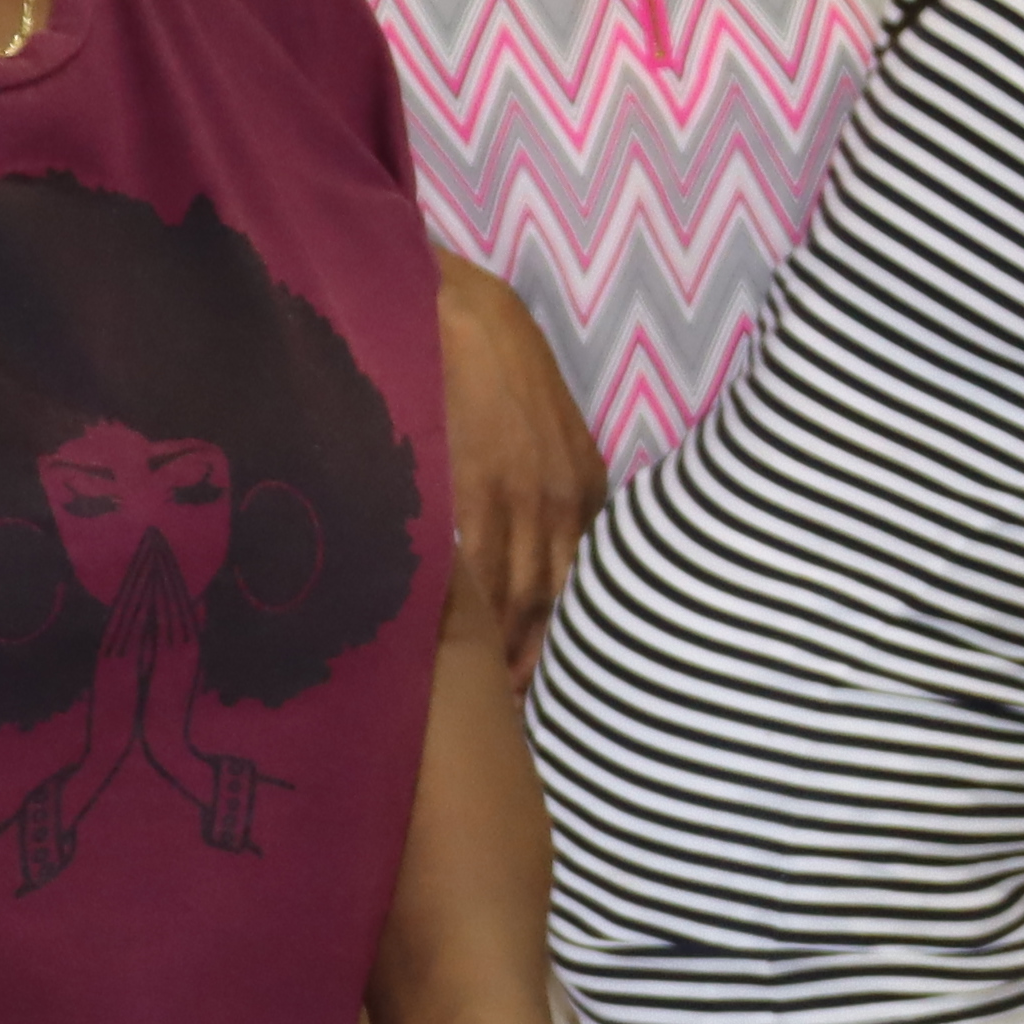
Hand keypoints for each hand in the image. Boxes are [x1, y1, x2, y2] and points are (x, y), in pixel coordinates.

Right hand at [435, 257, 605, 672]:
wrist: (448, 304)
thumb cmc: (488, 362)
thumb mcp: (539, 434)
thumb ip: (536, 496)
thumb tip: (509, 561)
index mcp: (585, 493)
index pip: (574, 589)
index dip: (549, 643)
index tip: (528, 690)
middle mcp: (564, 506)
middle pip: (547, 608)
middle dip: (524, 665)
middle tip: (498, 719)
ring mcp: (520, 503)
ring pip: (511, 602)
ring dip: (490, 656)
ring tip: (464, 706)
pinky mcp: (473, 495)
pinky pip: (470, 575)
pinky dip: (459, 620)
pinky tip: (438, 655)